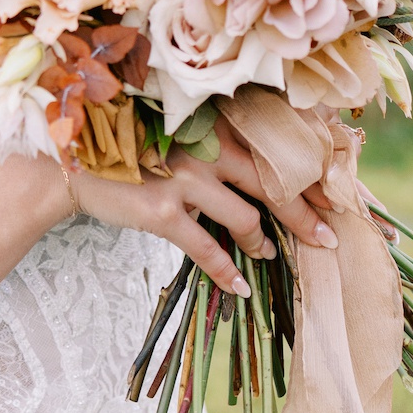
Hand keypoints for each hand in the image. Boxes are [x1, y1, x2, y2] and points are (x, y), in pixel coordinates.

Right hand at [69, 116, 338, 296]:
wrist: (76, 161)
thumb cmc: (137, 148)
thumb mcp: (184, 134)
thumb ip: (222, 145)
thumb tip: (266, 176)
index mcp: (219, 124)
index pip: (277, 151)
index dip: (310, 177)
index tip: (336, 199)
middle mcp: (208, 146)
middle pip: (273, 184)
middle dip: (304, 216)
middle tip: (327, 238)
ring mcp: (186, 178)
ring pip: (245, 217)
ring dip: (262, 243)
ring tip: (269, 255)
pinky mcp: (162, 210)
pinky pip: (206, 248)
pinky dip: (226, 272)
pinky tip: (238, 288)